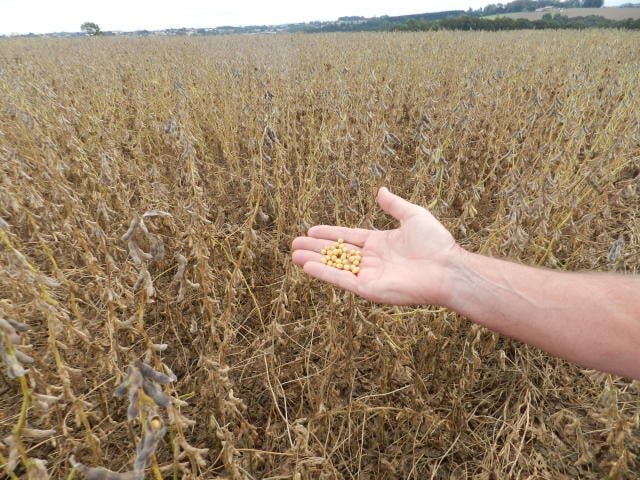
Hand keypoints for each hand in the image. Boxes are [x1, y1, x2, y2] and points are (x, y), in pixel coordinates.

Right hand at [291, 187, 460, 305]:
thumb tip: (381, 190)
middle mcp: (372, 260)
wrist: (447, 268)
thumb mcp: (413, 216)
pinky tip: (308, 267)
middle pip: (337, 253)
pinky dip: (324, 273)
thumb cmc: (435, 243)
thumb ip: (394, 205)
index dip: (329, 234)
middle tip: (294, 244)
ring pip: (335, 266)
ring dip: (314, 261)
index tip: (310, 230)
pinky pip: (342, 280)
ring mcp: (370, 275)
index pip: (348, 237)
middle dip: (315, 248)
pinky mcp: (369, 289)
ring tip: (293, 255)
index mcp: (380, 243)